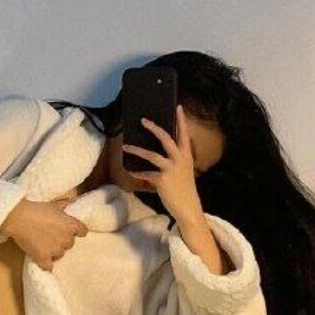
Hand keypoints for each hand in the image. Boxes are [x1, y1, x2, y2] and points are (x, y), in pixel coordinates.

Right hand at [4, 195, 87, 269]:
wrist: (19, 218)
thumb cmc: (36, 209)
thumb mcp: (52, 205)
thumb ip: (63, 205)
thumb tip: (69, 202)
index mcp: (71, 225)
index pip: (83, 231)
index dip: (76, 231)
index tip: (68, 231)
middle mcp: (66, 239)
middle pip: (69, 244)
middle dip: (62, 241)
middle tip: (51, 236)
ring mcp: (56, 250)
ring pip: (59, 255)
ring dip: (53, 252)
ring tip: (42, 245)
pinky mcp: (44, 258)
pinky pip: (48, 266)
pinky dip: (45, 264)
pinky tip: (42, 260)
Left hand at [122, 106, 203, 223]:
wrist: (188, 208)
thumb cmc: (184, 190)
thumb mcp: (184, 172)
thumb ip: (175, 161)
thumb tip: (160, 152)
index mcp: (186, 157)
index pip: (184, 134)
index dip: (182, 120)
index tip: (178, 107)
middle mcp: (180, 160)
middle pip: (166, 138)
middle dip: (154, 128)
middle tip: (143, 120)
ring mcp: (171, 169)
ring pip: (151, 154)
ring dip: (136, 150)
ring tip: (125, 146)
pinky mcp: (162, 179)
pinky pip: (146, 173)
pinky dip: (137, 172)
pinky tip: (131, 171)